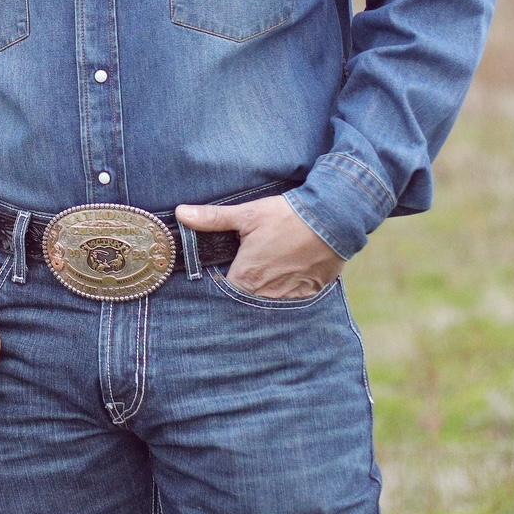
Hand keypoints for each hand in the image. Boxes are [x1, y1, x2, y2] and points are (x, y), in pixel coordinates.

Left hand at [175, 196, 345, 299]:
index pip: (223, 291)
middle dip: (241, 287)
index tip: (219, 271)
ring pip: (269, 299)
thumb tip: (180, 213)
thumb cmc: (286, 217)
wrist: (333, 219)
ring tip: (265, 268)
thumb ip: (212, 218)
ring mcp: (291, 296)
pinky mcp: (311, 292)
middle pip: (246, 298)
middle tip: (244, 266)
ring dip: (264, 289)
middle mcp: (267, 294)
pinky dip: (287, 288)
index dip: (219, 283)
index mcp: (247, 278)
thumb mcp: (246, 214)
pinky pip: (292, 297)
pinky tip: (286, 271)